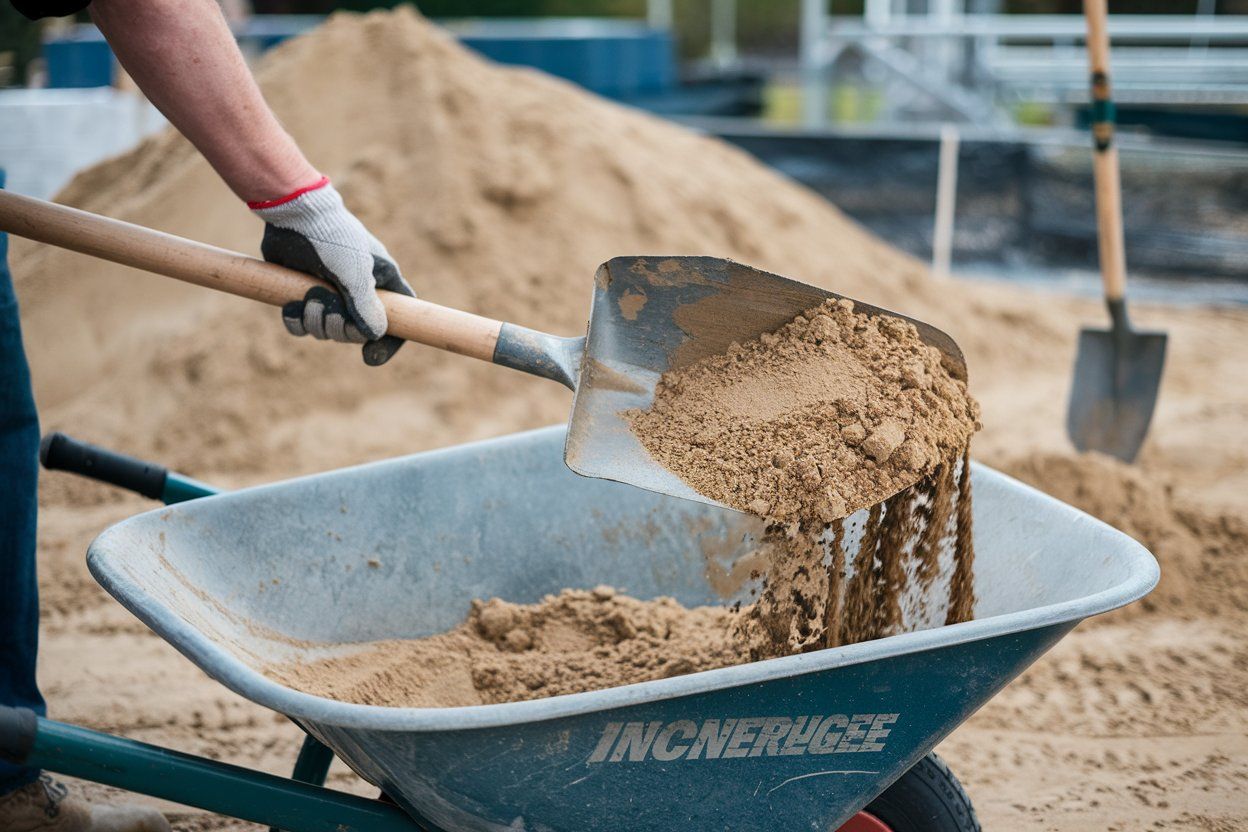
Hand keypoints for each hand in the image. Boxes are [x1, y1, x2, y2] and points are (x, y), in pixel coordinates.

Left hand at [250, 177, 413, 365]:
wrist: (295, 214)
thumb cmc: (334, 239)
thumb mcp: (357, 274)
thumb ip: (367, 307)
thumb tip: (375, 335)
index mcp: (381, 283)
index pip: (398, 318)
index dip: (389, 341)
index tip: (370, 357)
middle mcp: (358, 291)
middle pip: (355, 331)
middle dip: (339, 328)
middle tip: (328, 310)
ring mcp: (329, 293)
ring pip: (326, 329)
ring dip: (315, 321)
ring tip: (308, 299)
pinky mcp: (302, 293)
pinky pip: (301, 324)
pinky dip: (295, 320)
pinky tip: (292, 305)